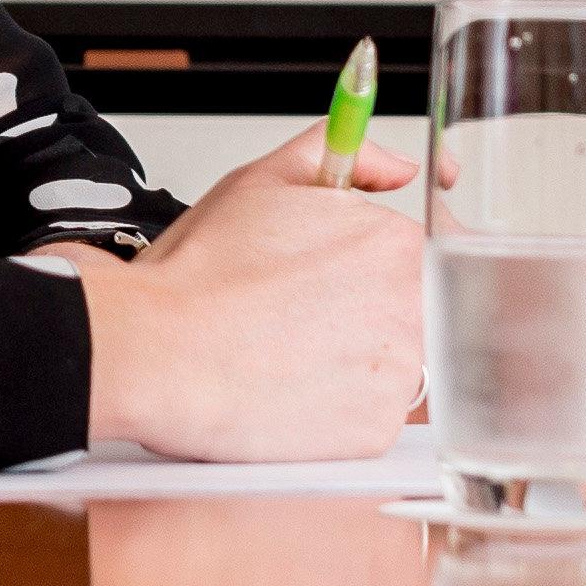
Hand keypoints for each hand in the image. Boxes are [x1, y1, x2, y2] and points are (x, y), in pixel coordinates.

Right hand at [59, 139, 424, 463]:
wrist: (158, 354)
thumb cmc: (200, 275)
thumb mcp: (265, 180)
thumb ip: (349, 154)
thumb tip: (398, 167)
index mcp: (395, 244)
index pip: (427, 251)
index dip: (384, 262)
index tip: (355, 277)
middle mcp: (411, 308)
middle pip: (415, 310)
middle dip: (369, 312)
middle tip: (306, 316)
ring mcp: (399, 375)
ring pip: (396, 366)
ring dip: (355, 361)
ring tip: (291, 352)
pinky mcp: (377, 431)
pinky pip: (373, 417)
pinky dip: (338, 409)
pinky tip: (292, 390)